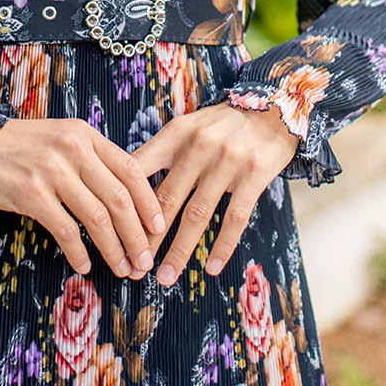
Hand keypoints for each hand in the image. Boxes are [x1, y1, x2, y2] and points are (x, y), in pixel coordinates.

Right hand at [0, 117, 166, 279]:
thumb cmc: (18, 146)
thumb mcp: (60, 138)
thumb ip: (90, 159)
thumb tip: (124, 197)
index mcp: (85, 133)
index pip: (131, 169)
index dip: (150, 202)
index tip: (159, 228)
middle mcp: (72, 148)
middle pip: (120, 197)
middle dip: (137, 235)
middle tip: (144, 261)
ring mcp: (51, 170)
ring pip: (97, 217)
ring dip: (114, 249)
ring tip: (122, 269)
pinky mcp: (31, 193)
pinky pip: (66, 230)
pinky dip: (79, 253)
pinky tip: (84, 266)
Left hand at [129, 100, 298, 286]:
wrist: (273, 109)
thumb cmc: (221, 125)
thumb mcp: (187, 128)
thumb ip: (160, 154)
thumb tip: (124, 189)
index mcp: (176, 133)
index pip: (140, 170)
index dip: (124, 203)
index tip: (112, 233)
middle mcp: (199, 145)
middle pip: (165, 199)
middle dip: (147, 237)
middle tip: (134, 267)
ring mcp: (228, 160)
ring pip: (197, 214)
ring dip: (180, 250)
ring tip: (165, 277)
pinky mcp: (255, 174)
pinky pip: (235, 217)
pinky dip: (222, 246)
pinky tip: (211, 268)